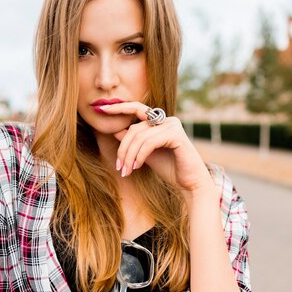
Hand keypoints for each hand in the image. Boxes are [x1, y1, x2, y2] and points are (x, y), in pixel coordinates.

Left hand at [100, 102, 216, 193]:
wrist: (190, 184)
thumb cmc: (170, 168)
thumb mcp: (145, 154)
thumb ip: (133, 142)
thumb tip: (115, 131)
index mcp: (160, 121)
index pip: (136, 109)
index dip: (119, 108)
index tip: (101, 109)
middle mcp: (167, 120)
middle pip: (134, 128)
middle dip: (123, 148)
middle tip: (119, 167)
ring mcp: (173, 126)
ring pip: (139, 137)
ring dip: (129, 156)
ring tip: (126, 171)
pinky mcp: (176, 135)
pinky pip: (149, 143)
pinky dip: (140, 155)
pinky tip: (137, 167)